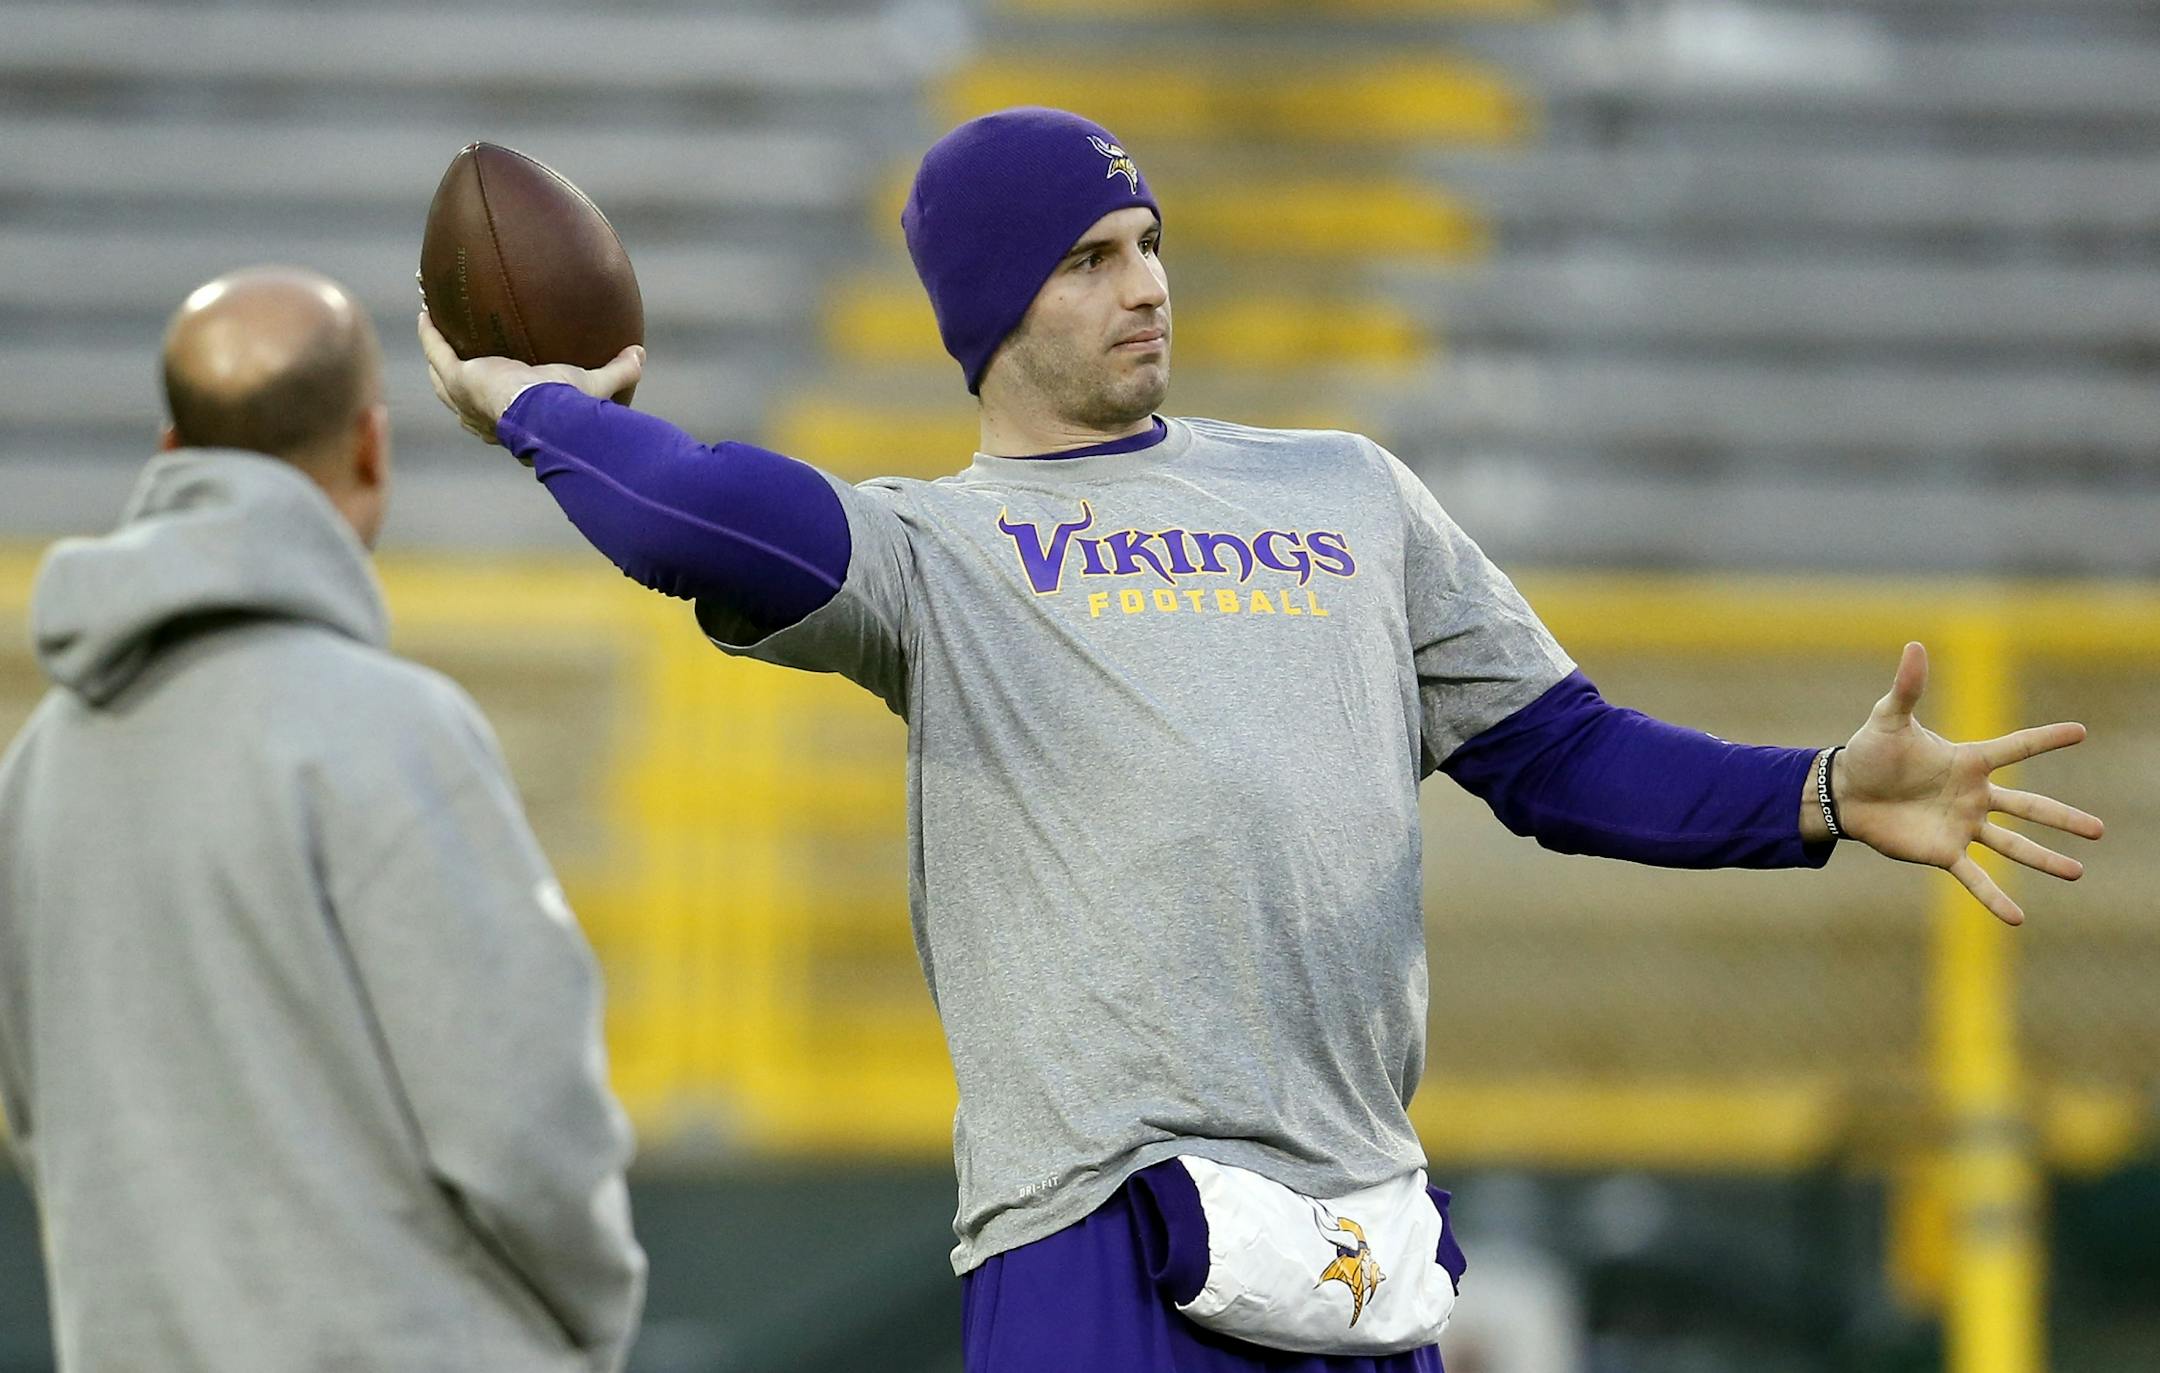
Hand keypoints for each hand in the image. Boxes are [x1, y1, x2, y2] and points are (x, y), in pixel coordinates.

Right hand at [417, 311, 642, 449]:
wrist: (547, 417)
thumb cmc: (570, 410)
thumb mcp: (596, 387)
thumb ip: (619, 372)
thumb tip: (640, 354)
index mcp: (511, 423)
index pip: (496, 416)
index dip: (491, 403)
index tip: (494, 383)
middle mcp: (483, 416)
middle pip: (459, 398)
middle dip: (451, 378)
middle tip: (451, 356)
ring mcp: (466, 399)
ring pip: (440, 377)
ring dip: (435, 354)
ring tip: (432, 330)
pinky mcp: (459, 379)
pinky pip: (437, 351)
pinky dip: (431, 333)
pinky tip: (427, 312)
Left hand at [1834, 642, 2103, 924]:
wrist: (1845, 791)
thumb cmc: (1870, 752)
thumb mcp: (1889, 718)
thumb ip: (1908, 687)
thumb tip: (1914, 645)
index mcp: (1968, 761)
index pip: (2015, 747)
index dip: (2045, 739)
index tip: (2080, 731)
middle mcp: (1974, 796)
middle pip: (2029, 806)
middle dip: (2063, 817)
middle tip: (2099, 829)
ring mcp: (1962, 826)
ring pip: (2012, 846)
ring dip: (2044, 859)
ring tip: (2077, 872)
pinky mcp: (1942, 851)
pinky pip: (1974, 878)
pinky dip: (1993, 898)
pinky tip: (2018, 918)